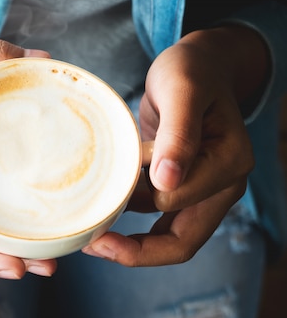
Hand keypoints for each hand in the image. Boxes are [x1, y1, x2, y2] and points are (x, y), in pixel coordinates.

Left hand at [83, 26, 267, 265]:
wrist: (197, 65)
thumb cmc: (190, 72)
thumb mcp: (182, 91)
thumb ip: (178, 134)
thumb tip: (167, 181)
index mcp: (227, 164)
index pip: (177, 205)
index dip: (137, 204)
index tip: (100, 196)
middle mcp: (222, 185)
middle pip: (181, 243)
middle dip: (136, 252)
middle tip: (91, 246)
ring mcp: (203, 191)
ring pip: (168, 238)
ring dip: (131, 244)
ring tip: (90, 237)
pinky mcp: (183, 188)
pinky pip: (158, 221)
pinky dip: (131, 225)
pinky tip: (102, 216)